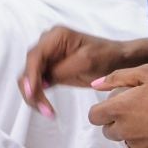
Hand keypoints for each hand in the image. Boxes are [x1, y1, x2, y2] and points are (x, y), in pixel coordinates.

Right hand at [19, 26, 143, 117]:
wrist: (118, 59)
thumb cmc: (106, 55)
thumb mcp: (85, 62)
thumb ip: (60, 70)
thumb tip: (40, 82)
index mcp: (55, 36)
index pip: (35, 57)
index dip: (30, 77)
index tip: (32, 94)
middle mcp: (48, 43)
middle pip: (29, 68)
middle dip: (32, 90)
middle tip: (44, 109)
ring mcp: (48, 56)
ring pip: (30, 77)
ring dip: (34, 95)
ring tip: (47, 111)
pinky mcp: (51, 68)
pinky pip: (37, 82)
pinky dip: (39, 95)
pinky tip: (46, 108)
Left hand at [87, 64, 147, 147]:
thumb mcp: (147, 72)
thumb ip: (117, 77)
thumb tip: (97, 84)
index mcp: (121, 109)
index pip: (94, 116)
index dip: (101, 107)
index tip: (113, 100)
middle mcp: (126, 130)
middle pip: (107, 129)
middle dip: (114, 118)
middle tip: (134, 104)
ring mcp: (139, 144)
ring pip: (122, 139)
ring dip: (128, 128)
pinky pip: (138, 145)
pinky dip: (142, 136)